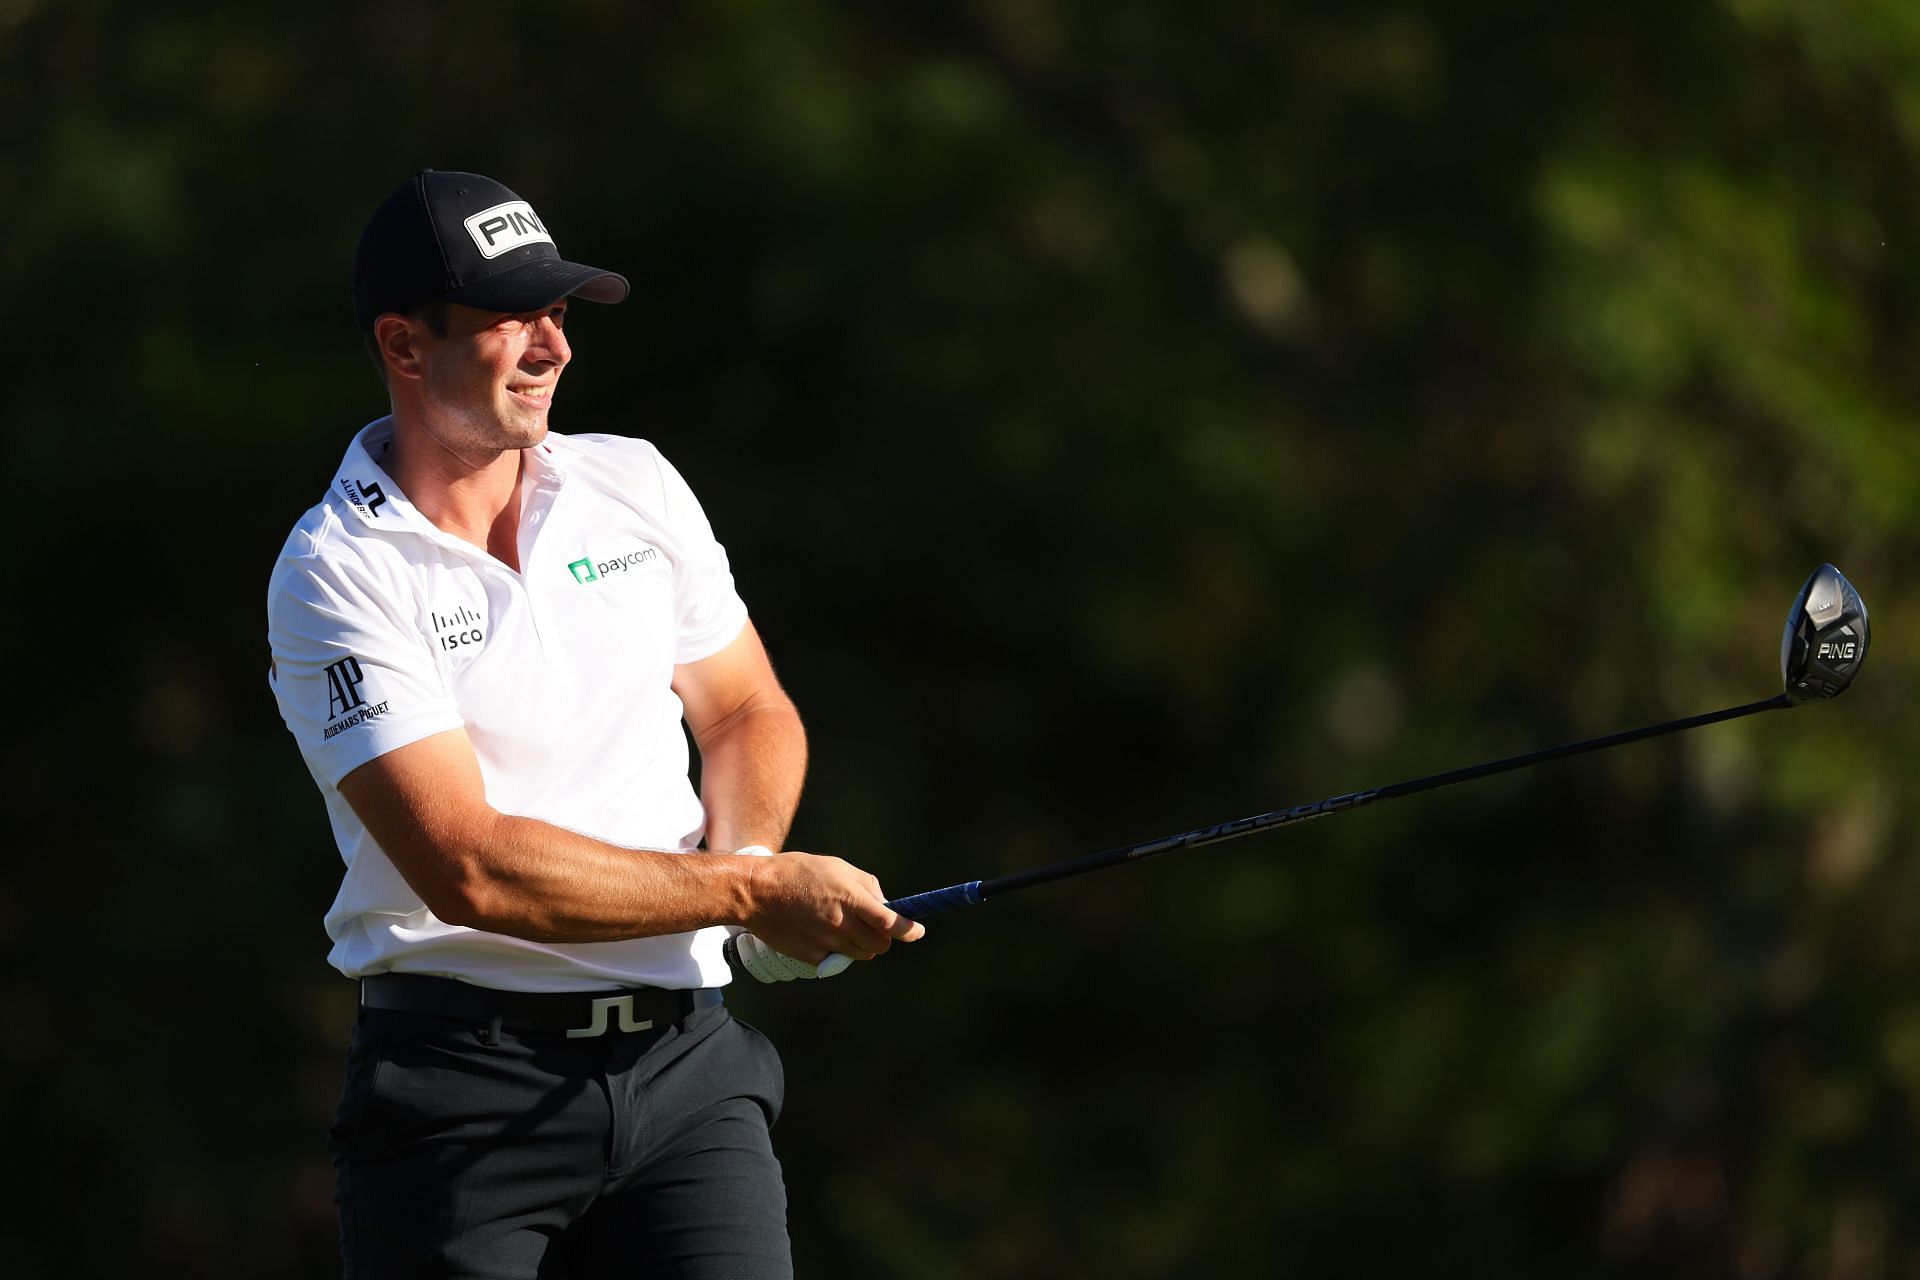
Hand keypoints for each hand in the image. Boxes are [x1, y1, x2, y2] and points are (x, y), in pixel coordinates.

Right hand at [742, 850, 923, 964]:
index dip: (909, 930)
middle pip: (880, 945)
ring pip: (861, 954)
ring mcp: (826, 943)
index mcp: (849, 898)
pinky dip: (837, 950)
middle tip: (873, 925)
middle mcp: (840, 924)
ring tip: (843, 925)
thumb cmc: (797, 873)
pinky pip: (836, 959)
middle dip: (883, 937)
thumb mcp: (836, 867)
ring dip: (861, 944)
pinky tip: (820, 932)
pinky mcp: (811, 957)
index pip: (890, 923)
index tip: (917, 931)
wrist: (756, 893)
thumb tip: (885, 905)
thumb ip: (866, 886)